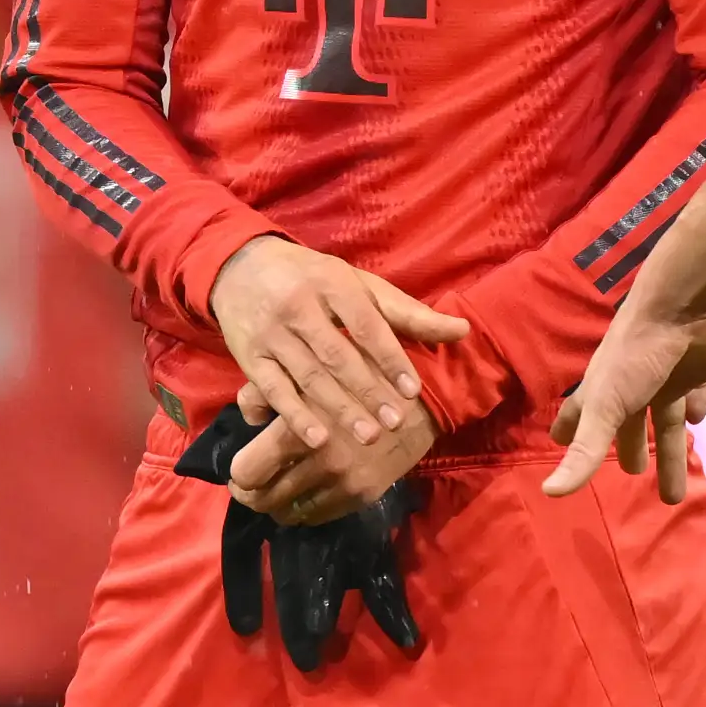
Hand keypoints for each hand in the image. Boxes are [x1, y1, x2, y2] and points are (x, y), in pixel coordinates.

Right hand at [208, 237, 467, 458]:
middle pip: (337, 354)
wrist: (242, 267)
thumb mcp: (360, 285)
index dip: (390, 358)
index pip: (366, 324)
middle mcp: (299, 305)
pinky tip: (318, 439)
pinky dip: (294, 415)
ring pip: (308, 375)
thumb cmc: (315, 280)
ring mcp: (271, 332)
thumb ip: (408, 313)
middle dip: (367, 391)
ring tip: (367, 437)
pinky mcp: (249, 356)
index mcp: (333, 283)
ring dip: (338, 409)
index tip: (412, 390)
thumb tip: (463, 330)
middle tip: (395, 423)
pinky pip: (273, 390)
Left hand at [229, 383, 440, 526]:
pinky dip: (306, 510)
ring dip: (277, 505)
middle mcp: (317, 462)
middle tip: (251, 487)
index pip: (247, 472)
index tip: (240, 471)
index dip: (238, 475)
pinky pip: (320, 516)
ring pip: (289, 513)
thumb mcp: (310, 368)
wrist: (424, 393)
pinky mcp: (364, 494)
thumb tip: (248, 415)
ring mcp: (342, 482)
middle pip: (263, 499)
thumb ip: (269, 390)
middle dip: (252, 495)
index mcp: (298, 428)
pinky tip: (306, 495)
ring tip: (277, 493)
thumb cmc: (361, 371)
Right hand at [542, 304, 705, 501]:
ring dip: (670, 453)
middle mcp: (631, 386)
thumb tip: (549, 494)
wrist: (682, 306)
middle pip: (629, 426)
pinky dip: (695, 407)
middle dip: (630, 448)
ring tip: (673, 493)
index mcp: (602, 393)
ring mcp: (664, 377)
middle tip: (634, 474)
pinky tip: (697, 419)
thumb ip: (584, 452)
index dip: (570, 435)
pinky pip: (695, 393)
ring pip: (666, 422)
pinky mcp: (695, 370)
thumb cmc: (635, 357)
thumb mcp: (605, 408)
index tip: (561, 447)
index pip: (578, 417)